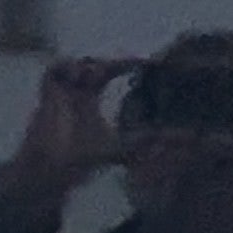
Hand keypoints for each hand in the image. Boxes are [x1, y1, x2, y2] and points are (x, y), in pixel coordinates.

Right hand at [0, 55, 139, 208]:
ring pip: (75, 63)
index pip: (109, 71)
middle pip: (93, 64)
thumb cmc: (81, 159)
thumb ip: (146, 143)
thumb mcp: (120, 148)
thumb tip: (184, 139)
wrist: (54, 171)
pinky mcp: (47, 94)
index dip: (126, 62)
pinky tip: (81, 78)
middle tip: (128, 66)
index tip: (146, 61)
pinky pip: (53, 70)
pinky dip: (67, 67)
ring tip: (101, 75)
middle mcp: (76, 91)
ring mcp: (61, 91)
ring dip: (90, 64)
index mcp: (90, 98)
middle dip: (108, 62)